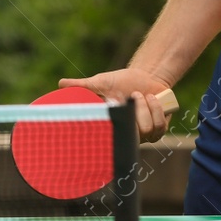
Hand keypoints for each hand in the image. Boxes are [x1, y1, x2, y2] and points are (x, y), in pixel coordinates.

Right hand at [59, 67, 174, 141]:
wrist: (145, 75)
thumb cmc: (120, 82)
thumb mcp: (100, 83)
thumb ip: (82, 86)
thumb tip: (60, 84)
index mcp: (111, 128)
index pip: (108, 145)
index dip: (109, 143)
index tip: (108, 131)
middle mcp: (127, 136)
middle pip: (130, 137)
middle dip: (129, 115)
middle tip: (120, 98)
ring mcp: (144, 134)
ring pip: (146, 129)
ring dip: (143, 107)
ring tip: (137, 94)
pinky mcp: (159, 128)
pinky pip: (159, 124)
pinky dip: (155, 107)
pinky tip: (151, 97)